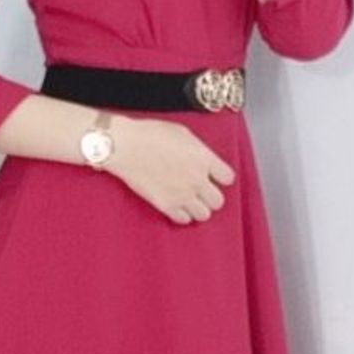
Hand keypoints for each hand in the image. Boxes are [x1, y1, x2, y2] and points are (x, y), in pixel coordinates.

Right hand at [107, 116, 235, 224]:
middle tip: (201, 191)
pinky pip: (183, 220)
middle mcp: (197, 179)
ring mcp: (182, 194)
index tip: (214, 176)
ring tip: (189, 200)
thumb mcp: (183, 134)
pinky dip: (182, 215)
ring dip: (198, 207)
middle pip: (218, 201)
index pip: (228, 178)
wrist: (125, 146)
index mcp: (204, 158)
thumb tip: (202, 159)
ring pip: (204, 214)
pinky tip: (176, 205)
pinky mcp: (166, 205)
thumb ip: (198, 151)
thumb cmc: (150, 134)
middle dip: (210, 196)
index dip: (220, 177)